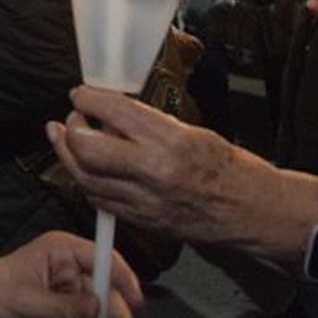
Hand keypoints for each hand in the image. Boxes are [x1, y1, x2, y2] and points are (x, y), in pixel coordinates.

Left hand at [0, 231, 143, 317]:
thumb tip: (96, 308)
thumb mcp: (23, 297)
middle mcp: (74, 276)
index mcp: (64, 253)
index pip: (104, 259)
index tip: (135, 301)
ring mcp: (74, 303)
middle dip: (118, 315)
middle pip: (109, 293)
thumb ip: (60, 306)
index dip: (123, 278)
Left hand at [46, 87, 317, 269]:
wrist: (253, 212)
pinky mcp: (144, 222)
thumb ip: (150, 125)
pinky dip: (87, 182)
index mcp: (172, 141)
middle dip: (70, 130)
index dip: (89, 99)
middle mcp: (155, 172)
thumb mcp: (192, 132)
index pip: (115, 112)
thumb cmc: (230, 168)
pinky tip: (86, 170)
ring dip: (68, 156)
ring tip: (64, 139)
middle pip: (88, 150)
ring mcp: (147, 202)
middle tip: (71, 118)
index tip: (81, 94)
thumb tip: (112, 112)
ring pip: (86, 179)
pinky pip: (100, 201)